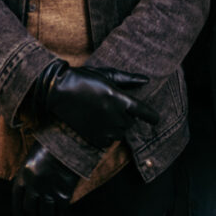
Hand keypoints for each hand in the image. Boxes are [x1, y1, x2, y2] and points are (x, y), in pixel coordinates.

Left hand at [12, 142, 79, 215]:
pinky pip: (60, 211)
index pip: (16, 198)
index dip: (17, 210)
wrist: (69, 141)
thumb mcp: (34, 154)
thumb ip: (31, 169)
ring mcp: (48, 191)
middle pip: (29, 209)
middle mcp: (33, 185)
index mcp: (23, 174)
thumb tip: (31, 184)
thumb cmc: (51, 143)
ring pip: (44, 214)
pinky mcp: (63, 194)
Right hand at [30, 60, 158, 148]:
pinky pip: (109, 141)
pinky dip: (107, 135)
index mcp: (118, 98)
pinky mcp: (94, 136)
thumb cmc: (84, 77)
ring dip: (118, 126)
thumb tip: (146, 81)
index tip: (156, 120)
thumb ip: (128, 80)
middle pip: (131, 122)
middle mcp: (113, 115)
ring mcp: (103, 127)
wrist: (59, 90)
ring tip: (106, 115)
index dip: (151, 116)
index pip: (143, 111)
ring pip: (121, 133)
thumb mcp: (107, 74)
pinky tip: (99, 125)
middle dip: (127, 116)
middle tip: (114, 106)